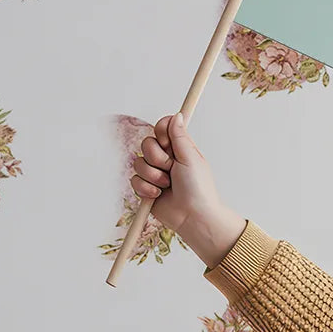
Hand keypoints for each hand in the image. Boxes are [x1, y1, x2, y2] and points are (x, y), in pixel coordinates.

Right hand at [131, 113, 223, 237]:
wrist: (193, 216)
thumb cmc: (199, 188)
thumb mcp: (190, 158)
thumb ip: (180, 136)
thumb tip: (178, 115)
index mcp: (178, 148)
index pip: (161, 128)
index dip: (161, 133)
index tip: (167, 143)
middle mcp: (166, 159)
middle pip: (146, 143)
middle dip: (157, 157)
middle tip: (170, 169)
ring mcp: (155, 173)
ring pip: (138, 162)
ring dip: (153, 175)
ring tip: (167, 185)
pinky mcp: (146, 188)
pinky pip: (134, 180)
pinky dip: (146, 188)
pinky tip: (158, 195)